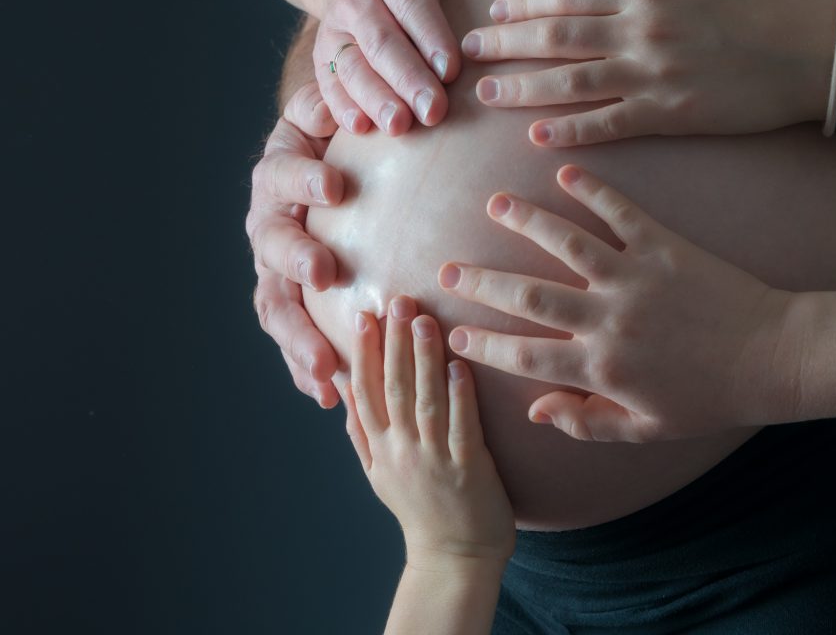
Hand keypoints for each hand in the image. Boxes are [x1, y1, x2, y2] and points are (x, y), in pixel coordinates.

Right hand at [247, 81, 344, 407]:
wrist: (321, 171)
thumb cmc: (336, 140)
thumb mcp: (331, 114)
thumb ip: (330, 105)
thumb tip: (339, 98)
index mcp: (278, 174)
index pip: (283, 173)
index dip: (303, 178)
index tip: (334, 185)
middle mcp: (267, 223)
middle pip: (272, 245)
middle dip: (296, 258)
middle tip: (324, 272)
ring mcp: (273, 270)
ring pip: (275, 305)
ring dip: (297, 337)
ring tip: (325, 367)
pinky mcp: (289, 304)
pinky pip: (292, 339)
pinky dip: (304, 369)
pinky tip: (327, 397)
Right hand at [314, 0, 501, 135]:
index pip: (412, 2)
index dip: (430, 36)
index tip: (452, 70)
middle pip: (382, 42)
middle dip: (407, 79)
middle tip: (434, 112)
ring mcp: (335, 30)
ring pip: (352, 67)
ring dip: (375, 99)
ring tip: (400, 126)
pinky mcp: (321, 57)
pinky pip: (327, 83)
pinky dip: (341, 108)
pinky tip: (361, 130)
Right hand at [343, 296, 514, 565]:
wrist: (454, 558)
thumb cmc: (420, 508)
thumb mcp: (378, 472)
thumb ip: (361, 429)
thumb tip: (344, 386)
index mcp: (380, 446)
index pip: (365, 389)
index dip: (364, 350)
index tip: (364, 313)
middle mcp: (401, 449)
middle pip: (393, 387)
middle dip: (394, 342)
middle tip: (397, 300)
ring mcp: (433, 459)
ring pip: (424, 401)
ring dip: (423, 359)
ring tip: (424, 319)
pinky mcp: (467, 470)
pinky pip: (461, 427)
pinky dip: (460, 395)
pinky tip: (460, 366)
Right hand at [437, 166, 801, 442]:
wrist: (772, 357)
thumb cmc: (707, 397)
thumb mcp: (646, 427)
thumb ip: (588, 422)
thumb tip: (536, 412)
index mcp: (601, 368)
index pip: (524, 356)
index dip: (483, 344)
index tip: (452, 333)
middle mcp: (608, 319)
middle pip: (530, 296)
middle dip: (482, 282)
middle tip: (446, 270)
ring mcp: (634, 278)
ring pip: (567, 243)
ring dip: (526, 222)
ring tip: (494, 204)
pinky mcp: (662, 246)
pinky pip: (620, 213)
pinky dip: (592, 190)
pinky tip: (563, 173)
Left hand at [461, 0, 831, 145]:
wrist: (812, 50)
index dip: (524, 4)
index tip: (493, 13)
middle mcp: (641, 30)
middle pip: (556, 37)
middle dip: (505, 44)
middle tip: (467, 53)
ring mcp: (653, 75)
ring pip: (572, 82)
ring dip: (523, 88)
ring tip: (486, 93)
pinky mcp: (670, 114)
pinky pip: (610, 124)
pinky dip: (572, 130)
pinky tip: (537, 135)